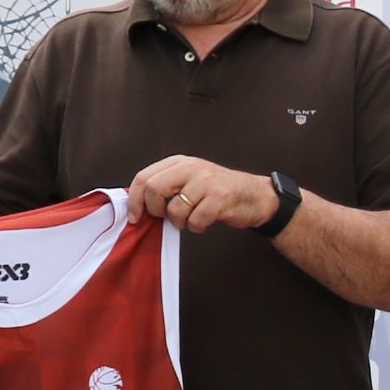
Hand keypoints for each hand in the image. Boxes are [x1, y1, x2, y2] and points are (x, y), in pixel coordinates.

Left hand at [128, 155, 277, 232]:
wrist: (254, 195)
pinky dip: (197, 227)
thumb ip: (165, 185)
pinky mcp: (220, 197)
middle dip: (155, 211)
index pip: (144, 177)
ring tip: (191, 218)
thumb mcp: (189, 180)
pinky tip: (204, 222)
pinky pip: (195, 220)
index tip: (136, 216)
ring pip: (175, 209)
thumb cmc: (217, 192)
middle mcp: (192, 167)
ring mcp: (207, 181)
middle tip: (166, 217)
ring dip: (180, 222)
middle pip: (155, 190)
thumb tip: (135, 204)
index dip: (135, 200)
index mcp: (180, 162)